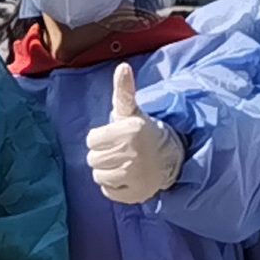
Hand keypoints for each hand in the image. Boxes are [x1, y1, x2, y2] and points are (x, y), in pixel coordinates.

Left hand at [82, 62, 183, 205]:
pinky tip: (127, 178)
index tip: (115, 137)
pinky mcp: (136, 193)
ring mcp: (135, 175)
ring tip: (123, 164)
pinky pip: (108, 192)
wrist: (167, 157)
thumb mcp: (130, 111)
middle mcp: (133, 153)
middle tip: (121, 152)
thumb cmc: (140, 132)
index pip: (92, 140)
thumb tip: (122, 67)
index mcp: (129, 130)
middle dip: (103, 155)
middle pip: (93, 159)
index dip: (101, 139)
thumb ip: (123, 91)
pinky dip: (114, 187)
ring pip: (98, 176)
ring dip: (107, 171)